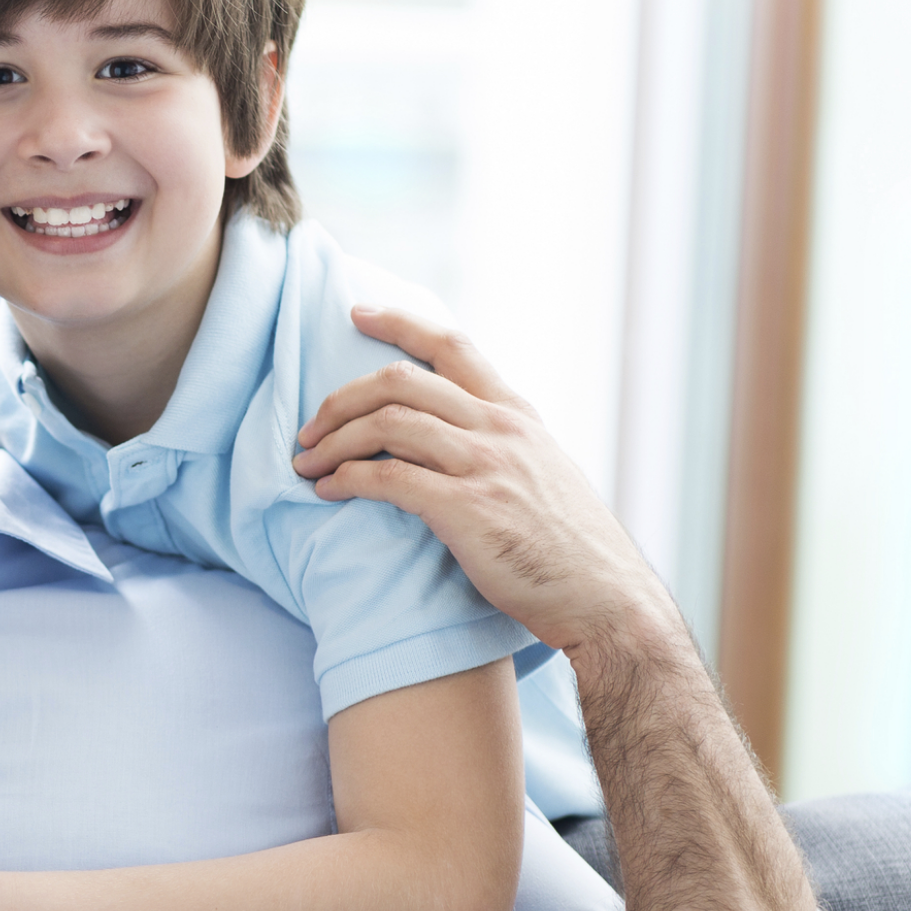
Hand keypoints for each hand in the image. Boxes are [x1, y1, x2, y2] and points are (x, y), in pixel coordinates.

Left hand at [292, 306, 679, 655]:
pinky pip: (387, 477)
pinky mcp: (467, 508)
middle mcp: (500, 429)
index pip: (452, 344)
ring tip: (306, 463)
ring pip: (387, 424)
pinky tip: (327, 491)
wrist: (604, 598)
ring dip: (333, 442)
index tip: (356, 312)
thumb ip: (499, 444)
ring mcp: (485, 466)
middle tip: (308, 428)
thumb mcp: (542, 471)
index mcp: (516, 414)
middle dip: (341, 399)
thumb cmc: (566, 547)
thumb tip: (451, 433)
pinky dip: (346, 479)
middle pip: (401, 381)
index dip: (398, 322)